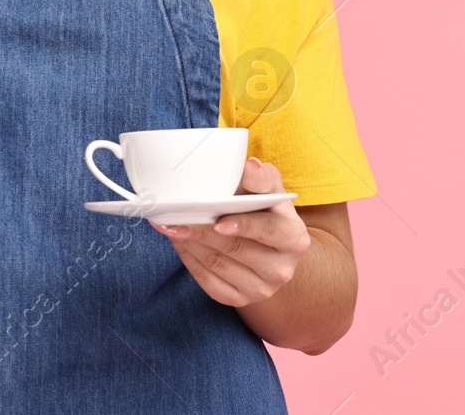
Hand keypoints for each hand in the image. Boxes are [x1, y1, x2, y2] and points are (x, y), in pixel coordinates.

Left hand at [150, 156, 311, 306]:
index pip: (269, 230)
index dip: (244, 225)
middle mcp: (282, 269)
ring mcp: (261, 289)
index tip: (219, 220)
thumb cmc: (267, 210)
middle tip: (175, 217)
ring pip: (218, 266)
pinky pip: (209, 283)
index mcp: (294, 239)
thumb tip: (249, 165)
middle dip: (203, 231)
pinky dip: (189, 261)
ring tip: (170, 226)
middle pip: (236, 249)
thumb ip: (261, 178)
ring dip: (190, 244)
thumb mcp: (271, 189)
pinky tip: (179, 242)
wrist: (271, 248)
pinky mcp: (240, 299)